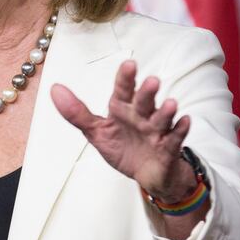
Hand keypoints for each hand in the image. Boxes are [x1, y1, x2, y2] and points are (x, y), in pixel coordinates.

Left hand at [50, 60, 196, 202]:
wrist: (147, 175)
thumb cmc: (123, 148)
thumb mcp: (97, 132)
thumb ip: (76, 113)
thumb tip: (54, 89)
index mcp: (123, 109)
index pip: (124, 90)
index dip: (126, 78)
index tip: (129, 64)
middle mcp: (141, 116)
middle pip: (144, 102)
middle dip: (148, 92)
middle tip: (152, 81)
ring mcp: (157, 132)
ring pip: (162, 119)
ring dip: (166, 111)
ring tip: (170, 103)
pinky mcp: (168, 149)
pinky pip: (175, 139)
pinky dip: (180, 131)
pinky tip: (185, 121)